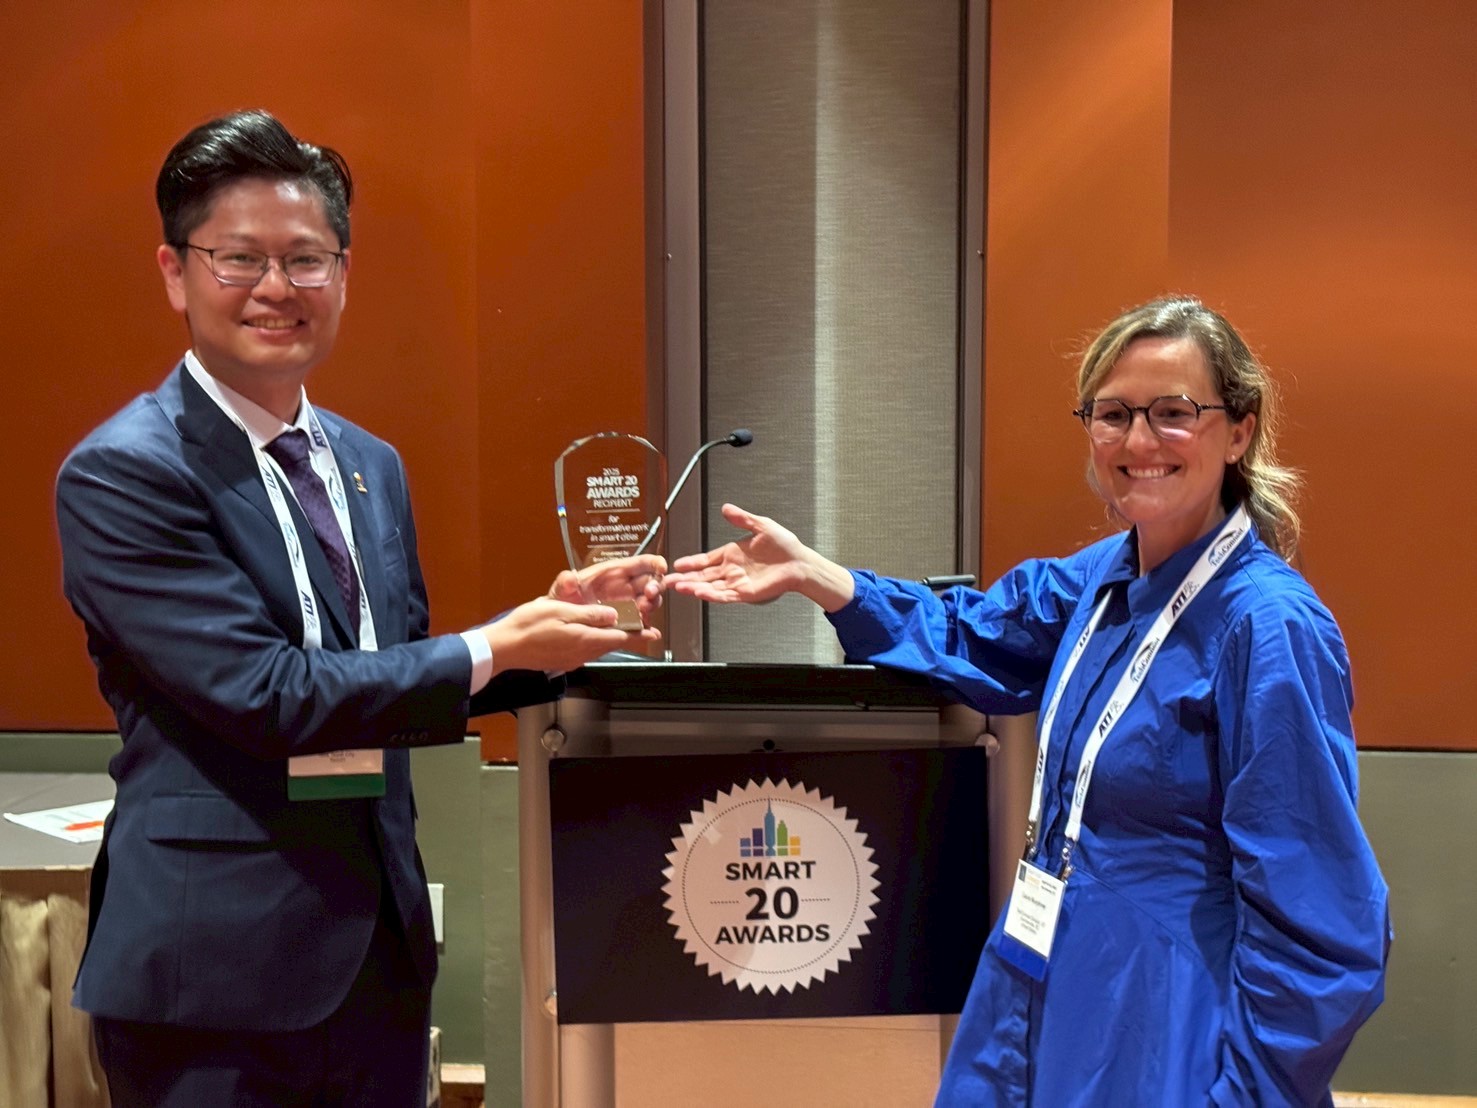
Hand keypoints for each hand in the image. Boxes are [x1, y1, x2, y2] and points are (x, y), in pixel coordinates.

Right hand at [481, 595, 659, 673]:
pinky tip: (592, 633)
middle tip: (642, 627)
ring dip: (611, 639)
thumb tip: (613, 616)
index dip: (639, 635)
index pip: (620, 639)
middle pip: (611, 644)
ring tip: (621, 629)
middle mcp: (582, 653)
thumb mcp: (561, 611)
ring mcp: (572, 659)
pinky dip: (595, 641)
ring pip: (599, 648)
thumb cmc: (528, 625)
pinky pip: (586, 650)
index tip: (654, 634)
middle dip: (627, 636)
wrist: (504, 647)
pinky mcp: (563, 660)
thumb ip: (590, 615)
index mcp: (585, 640)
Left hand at [548, 553, 665, 623]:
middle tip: (649, 594)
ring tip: (642, 611)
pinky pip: (643, 623)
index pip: (640, 563)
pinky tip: (645, 630)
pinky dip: (647, 628)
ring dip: (651, 606)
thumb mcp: (562, 590)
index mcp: (614, 573)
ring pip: (651, 602)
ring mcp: (629, 605)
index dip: (653, 562)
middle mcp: (625, 587)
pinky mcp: (629, 622)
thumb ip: (565, 583)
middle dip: (655, 587)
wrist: (562, 624)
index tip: (661, 567)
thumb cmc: (565, 601)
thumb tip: (568, 578)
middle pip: (651, 582)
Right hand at [664, 503, 854, 610]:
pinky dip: (712, 595)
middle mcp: (731, 570)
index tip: (676, 564)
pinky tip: (700, 593)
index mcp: (731, 555)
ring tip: (679, 587)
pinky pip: (725, 595)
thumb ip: (742, 519)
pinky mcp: (746, 593)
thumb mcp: (761, 526)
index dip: (690, 562)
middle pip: (702, 576)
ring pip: (710, 587)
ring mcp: (737, 583)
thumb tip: (726, 508)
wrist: (799, 562)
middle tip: (667, 581)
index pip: (705, 560)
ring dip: (694, 587)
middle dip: (684, 578)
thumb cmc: (784, 546)